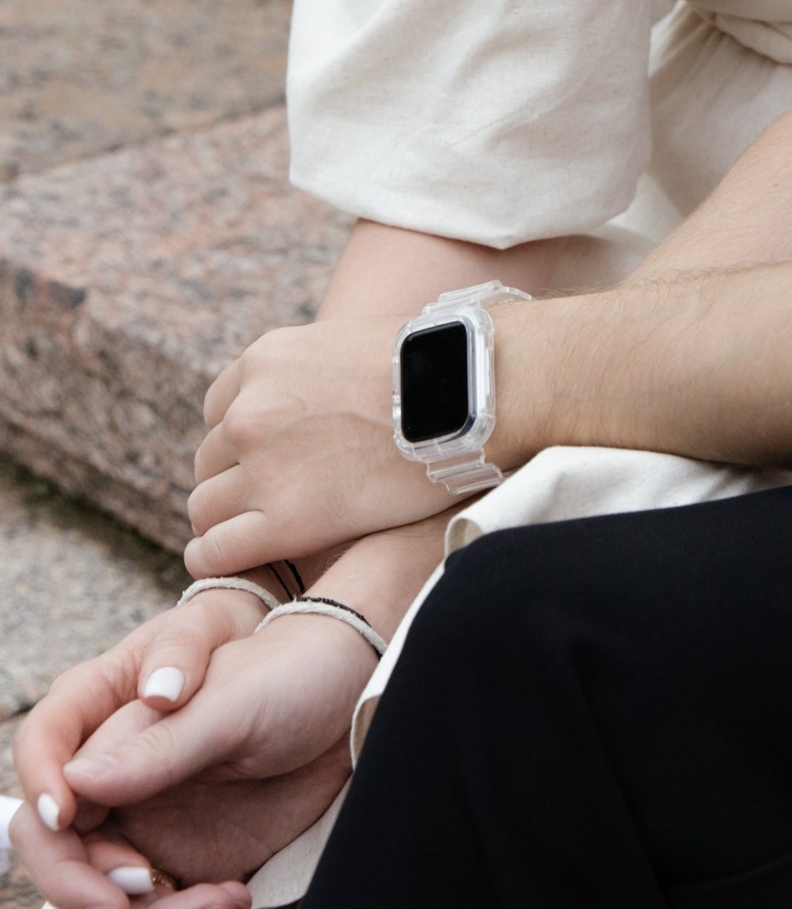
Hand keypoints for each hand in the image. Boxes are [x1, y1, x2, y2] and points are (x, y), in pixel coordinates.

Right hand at [11, 616, 367, 908]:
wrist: (354, 698)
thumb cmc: (291, 676)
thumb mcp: (232, 703)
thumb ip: (160, 743)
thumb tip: (79, 782)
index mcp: (113, 733)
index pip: (46, 798)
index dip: (54, 847)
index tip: (110, 880)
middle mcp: (121, 792)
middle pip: (68, 872)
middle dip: (107, 903)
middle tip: (168, 896)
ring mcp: (152, 837)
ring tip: (230, 904)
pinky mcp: (190, 872)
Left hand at [188, 315, 445, 572]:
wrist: (468, 395)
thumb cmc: (434, 372)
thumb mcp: (351, 346)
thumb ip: (314, 375)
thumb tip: (322, 401)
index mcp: (264, 361)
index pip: (220, 411)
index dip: (243, 440)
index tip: (268, 459)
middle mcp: (249, 410)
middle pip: (211, 460)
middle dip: (237, 479)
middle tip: (274, 499)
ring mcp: (261, 466)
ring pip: (206, 506)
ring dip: (228, 519)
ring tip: (259, 533)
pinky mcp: (283, 520)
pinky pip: (215, 552)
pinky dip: (213, 559)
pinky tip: (228, 562)